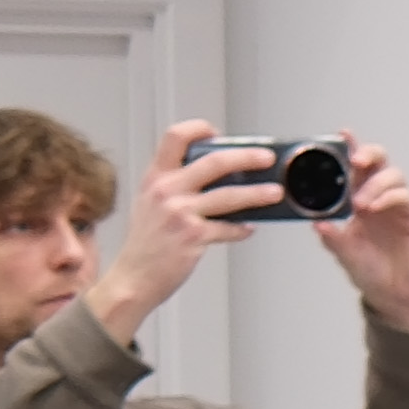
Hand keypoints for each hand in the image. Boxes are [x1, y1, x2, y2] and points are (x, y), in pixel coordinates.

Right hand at [77, 121, 270, 347]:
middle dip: (246, 157)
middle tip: (266, 158)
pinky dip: (242, 228)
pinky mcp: (193, 236)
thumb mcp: (149, 204)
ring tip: (275, 192)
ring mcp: (180, 213)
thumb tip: (215, 178)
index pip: (174, 137)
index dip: (198, 129)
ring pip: (229, 195)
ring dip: (257, 193)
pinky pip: (228, 228)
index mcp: (155, 178)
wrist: (133, 278)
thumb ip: (174, 187)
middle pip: (214, 162)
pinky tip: (249, 228)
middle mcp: (166, 190)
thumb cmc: (144, 245)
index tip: (218, 133)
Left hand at [316, 138, 408, 336]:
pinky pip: (404, 195)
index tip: (342, 134)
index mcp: (357, 200)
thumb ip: (334, 240)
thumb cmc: (370, 271)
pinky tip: (375, 207)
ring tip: (361, 203)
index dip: (350, 149)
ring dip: (375, 183)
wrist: (395, 294)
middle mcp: (378, 197)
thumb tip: (318, 225)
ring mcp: (397, 205)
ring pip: (393, 175)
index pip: (354, 168)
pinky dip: (389, 196)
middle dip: (368, 154)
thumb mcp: (345, 255)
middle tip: (356, 161)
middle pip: (379, 161)